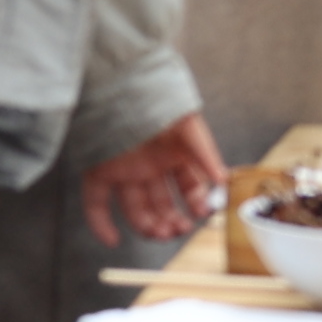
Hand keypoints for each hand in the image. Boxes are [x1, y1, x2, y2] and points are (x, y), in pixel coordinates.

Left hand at [79, 113, 224, 247]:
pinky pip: (97, 203)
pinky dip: (101, 224)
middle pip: (161, 204)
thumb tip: (224, 180)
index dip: (196, 202)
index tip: (202, 213)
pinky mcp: (100, 170)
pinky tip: (112, 240)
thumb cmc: (159, 99)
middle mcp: (149, 167)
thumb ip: (206, 154)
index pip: (188, 187)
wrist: (124, 81)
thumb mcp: (188, 127)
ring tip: (161, 232)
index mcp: (173, 155)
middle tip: (179, 229)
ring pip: (135, 209)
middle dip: (172, 221)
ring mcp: (124, 171)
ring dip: (148, 226)